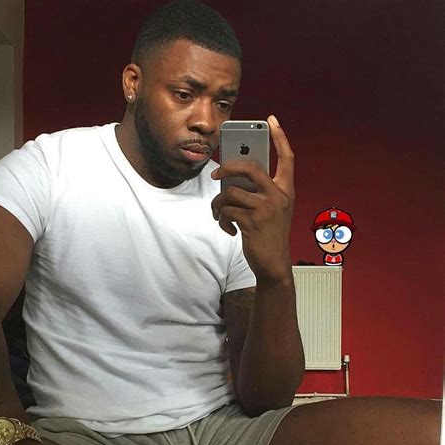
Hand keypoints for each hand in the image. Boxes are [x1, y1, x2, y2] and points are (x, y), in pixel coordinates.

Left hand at [211, 115, 295, 282]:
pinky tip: (228, 228)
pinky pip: (227, 211)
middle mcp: (279, 196)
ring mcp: (266, 209)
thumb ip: (259, 192)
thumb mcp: (272, 210)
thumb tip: (232, 179)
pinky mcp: (252, 222)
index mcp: (286, 191)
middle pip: (251, 167)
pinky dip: (222, 220)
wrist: (273, 264)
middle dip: (228, 166)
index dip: (280, 137)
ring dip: (218, 204)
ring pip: (231, 192)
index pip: (287, 158)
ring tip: (219, 213)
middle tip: (216, 174)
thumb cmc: (269, 235)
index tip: (271, 121)